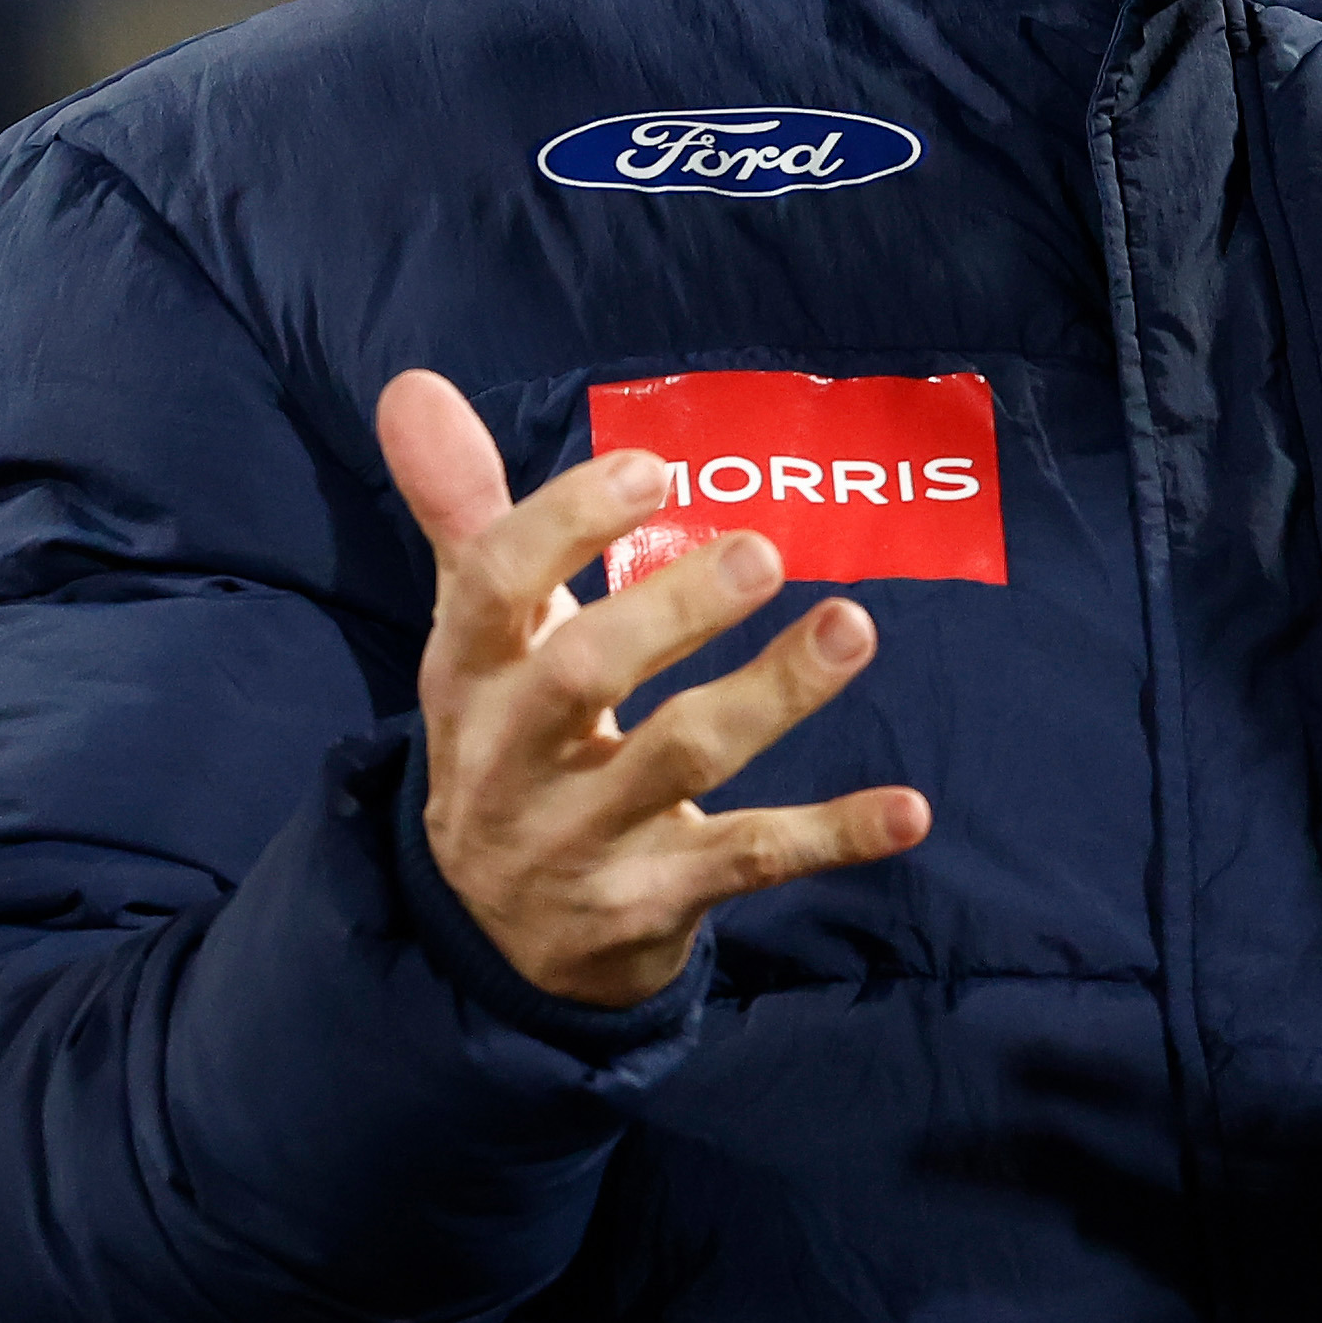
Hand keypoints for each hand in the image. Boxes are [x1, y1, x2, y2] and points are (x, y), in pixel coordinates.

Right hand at [381, 369, 931, 1006]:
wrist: (495, 939)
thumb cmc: (511, 736)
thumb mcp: (479, 636)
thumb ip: (464, 510)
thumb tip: (414, 383)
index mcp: (470, 673)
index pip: (495, 588)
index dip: (568, 524)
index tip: (655, 471)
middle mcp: (512, 759)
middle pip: (581, 676)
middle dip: (671, 610)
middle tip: (763, 549)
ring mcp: (581, 840)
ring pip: (679, 764)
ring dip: (772, 695)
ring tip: (854, 627)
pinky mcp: (650, 904)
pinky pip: (748, 864)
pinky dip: (831, 836)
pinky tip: (908, 810)